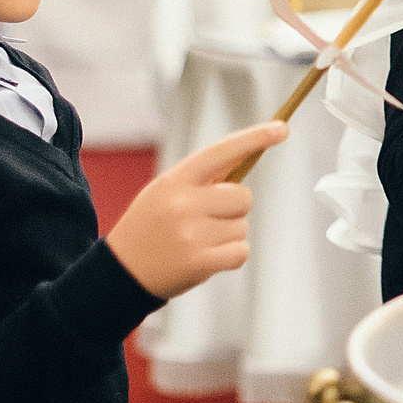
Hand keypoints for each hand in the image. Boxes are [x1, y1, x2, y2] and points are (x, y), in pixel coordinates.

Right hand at [105, 122, 278, 297]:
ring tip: (197, 242)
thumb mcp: (165, 192)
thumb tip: (246, 158)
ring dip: (228, 236)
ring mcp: (193, 234)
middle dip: (233, 208)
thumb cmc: (148, 228)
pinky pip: (241, 251)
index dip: (254, 138)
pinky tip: (205, 258)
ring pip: (243, 226)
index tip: (281, 128)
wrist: (121, 273)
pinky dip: (230, 257)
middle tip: (204, 221)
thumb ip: (202, 178)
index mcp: (175, 180)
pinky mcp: (201, 262)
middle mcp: (184, 203)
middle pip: (243, 196)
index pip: (222, 151)